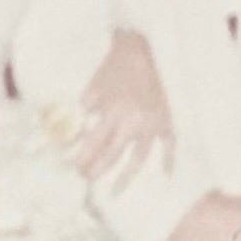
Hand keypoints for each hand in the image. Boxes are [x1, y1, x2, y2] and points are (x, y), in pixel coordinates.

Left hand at [76, 29, 174, 190]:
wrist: (146, 49)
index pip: (93, 142)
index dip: (82, 157)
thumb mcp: (95, 85)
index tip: (73, 168)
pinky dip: (168, 161)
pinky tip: (166, 176)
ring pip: (139, 158)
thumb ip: (84, 109)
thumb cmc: (117, 66)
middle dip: (98, 170)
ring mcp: (152, 124)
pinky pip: (169, 145)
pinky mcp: (167, 121)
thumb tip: (71, 131)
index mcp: (112, 111)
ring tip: (116, 192)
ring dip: (126, 176)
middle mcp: (132, 121)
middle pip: (113, 154)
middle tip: (87, 180)